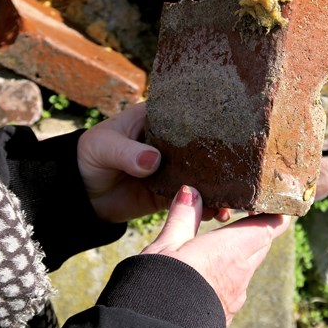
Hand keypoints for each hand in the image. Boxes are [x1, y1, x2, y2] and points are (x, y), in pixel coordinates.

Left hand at [77, 103, 228, 222]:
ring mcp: (173, 169)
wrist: (77, 196)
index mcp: (159, 120)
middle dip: (228, 158)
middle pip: (205, 147)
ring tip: (239, 198)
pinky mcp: (169, 194)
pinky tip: (221, 212)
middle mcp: (171, 143)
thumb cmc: (87, 157)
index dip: (215, 120)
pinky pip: (193, 199)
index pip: (191, 115)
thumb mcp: (103, 147)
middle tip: (251, 168)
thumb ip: (126, 153)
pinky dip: (208, 206)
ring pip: (205, 175)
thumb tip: (153, 160)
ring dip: (222, 186)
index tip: (241, 128)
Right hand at [141, 185, 290, 324]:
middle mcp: (241, 274)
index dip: (276, 212)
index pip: (269, 226)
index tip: (275, 201)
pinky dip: (231, 273)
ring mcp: (235, 296)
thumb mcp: (167, 244)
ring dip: (244, 252)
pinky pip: (236, 286)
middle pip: (261, 245)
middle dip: (259, 228)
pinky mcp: (225, 312)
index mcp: (232, 250)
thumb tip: (191, 191)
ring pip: (249, 267)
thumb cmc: (160, 283)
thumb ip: (183, 217)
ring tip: (226, 241)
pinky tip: (212, 272)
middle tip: (249, 213)